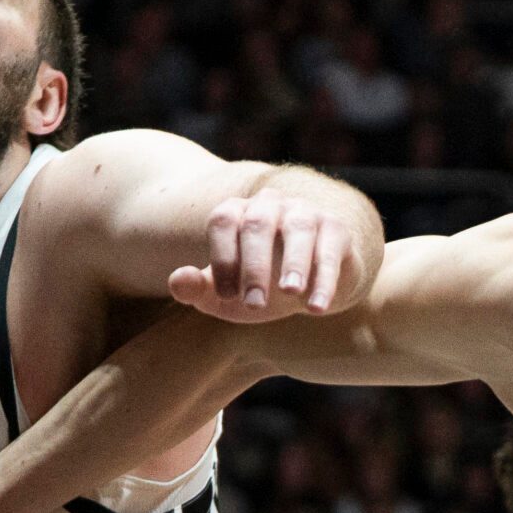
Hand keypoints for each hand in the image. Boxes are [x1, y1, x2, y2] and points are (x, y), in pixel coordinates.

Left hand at [169, 192, 363, 321]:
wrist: (309, 287)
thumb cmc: (260, 287)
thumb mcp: (224, 295)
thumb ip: (197, 289)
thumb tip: (177, 281)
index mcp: (237, 212)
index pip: (223, 221)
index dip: (221, 257)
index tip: (224, 295)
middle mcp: (270, 204)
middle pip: (257, 223)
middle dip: (254, 266)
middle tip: (254, 306)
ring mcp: (305, 213)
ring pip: (299, 228)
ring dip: (293, 263)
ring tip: (290, 294)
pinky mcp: (336, 230)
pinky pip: (330, 249)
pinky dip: (324, 279)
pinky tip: (316, 308)